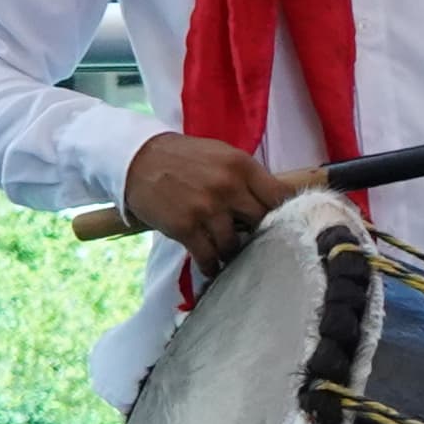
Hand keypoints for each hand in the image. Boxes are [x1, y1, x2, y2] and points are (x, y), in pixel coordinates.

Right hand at [119, 134, 293, 274]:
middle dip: (262, 235)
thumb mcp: (223, 156)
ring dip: (233, 253)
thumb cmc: (185, 157)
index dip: (286, 214)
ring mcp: (206, 209)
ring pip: (235, 244)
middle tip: (258, 243)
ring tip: (231, 255)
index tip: (286, 225)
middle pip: (262, 223)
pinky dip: (211, 265)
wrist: (136, 158)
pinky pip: (207, 256)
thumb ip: (248, 178)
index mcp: (243, 167)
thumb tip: (275, 205)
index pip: (280, 198)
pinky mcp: (184, 227)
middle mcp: (228, 187)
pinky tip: (212, 267)